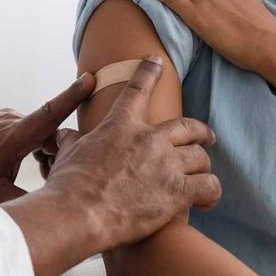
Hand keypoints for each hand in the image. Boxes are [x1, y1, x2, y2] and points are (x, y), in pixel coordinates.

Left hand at [0, 74, 97, 209]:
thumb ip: (29, 201)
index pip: (48, 114)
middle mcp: (8, 120)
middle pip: (50, 133)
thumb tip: (59, 206)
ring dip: (45, 150)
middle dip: (61, 152)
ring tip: (38, 174)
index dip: (71, 97)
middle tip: (56, 177)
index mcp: (11, 137)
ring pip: (38, 132)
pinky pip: (25, 129)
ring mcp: (2, 116)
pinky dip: (31, 144)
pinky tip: (20, 165)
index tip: (90, 78)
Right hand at [42, 57, 220, 249]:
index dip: (149, 72)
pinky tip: (206, 201)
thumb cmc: (70, 184)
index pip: (138, 89)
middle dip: (201, 132)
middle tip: (207, 137)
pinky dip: (211, 193)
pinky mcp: (178, 193)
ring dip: (202, 167)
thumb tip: (64, 136)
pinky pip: (209, 186)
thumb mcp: (68, 154)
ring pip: (201, 158)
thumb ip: (72, 141)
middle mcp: (149, 139)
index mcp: (121, 125)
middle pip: (188, 126)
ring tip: (202, 176)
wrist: (79, 213)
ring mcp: (166, 165)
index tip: (157, 62)